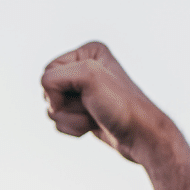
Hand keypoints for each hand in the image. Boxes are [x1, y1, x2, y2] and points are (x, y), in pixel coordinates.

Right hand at [41, 42, 163, 153]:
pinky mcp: (84, 111)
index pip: (48, 71)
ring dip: (70, 119)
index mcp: (89, 52)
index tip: (85, 95)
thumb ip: (54, 77)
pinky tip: (92, 126)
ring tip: (93, 117)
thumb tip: (49, 101)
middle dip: (65, 106)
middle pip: (48, 91)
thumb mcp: (88, 77)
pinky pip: (60, 121)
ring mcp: (84, 91)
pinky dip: (72, 128)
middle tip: (91, 106)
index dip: (59, 89)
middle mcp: (86, 68)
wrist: (141, 136)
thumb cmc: (121, 106)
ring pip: (52, 108)